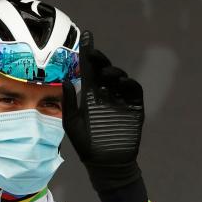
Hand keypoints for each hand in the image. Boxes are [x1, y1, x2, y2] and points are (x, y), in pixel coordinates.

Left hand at [62, 30, 144, 192]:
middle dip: (100, 59)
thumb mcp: (72, 123)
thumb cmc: (87, 147)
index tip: (86, 36)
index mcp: (90, 95)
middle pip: (104, 70)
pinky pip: (134, 91)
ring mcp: (121, 101)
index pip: (89, 70)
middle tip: (93, 54)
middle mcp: (106, 95)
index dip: (88, 53)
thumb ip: (69, 102)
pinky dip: (129, 84)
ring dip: (113, 71)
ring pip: (120, 78)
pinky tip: (122, 82)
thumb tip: (66, 79)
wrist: (106, 165)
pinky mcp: (134, 109)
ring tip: (105, 74)